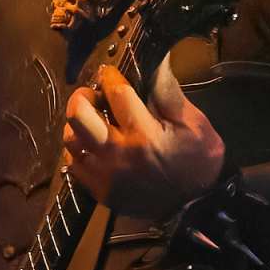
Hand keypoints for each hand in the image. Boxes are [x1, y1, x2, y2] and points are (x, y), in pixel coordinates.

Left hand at [63, 56, 225, 216]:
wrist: (197, 207)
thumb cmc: (199, 162)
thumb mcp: (194, 124)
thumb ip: (169, 93)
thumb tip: (157, 61)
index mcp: (144, 134)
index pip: (115, 93)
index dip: (110, 76)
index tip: (111, 73)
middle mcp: (118, 155)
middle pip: (78, 115)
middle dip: (82, 97)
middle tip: (94, 95)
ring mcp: (105, 176)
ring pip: (71, 139)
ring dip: (78, 125)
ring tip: (94, 121)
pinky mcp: (100, 192)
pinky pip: (74, 165)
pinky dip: (80, 150)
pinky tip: (94, 145)